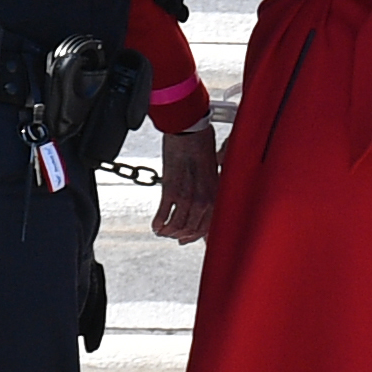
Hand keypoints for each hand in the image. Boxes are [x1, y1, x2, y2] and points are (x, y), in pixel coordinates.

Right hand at [151, 119, 217, 242]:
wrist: (188, 131)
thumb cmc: (202, 145)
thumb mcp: (212, 170)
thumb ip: (209, 187)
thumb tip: (203, 202)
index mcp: (216, 193)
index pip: (208, 225)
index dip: (196, 237)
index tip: (187, 240)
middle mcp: (204, 198)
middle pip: (192, 228)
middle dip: (181, 235)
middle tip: (173, 236)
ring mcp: (187, 196)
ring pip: (178, 225)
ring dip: (169, 231)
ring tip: (162, 231)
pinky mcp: (171, 189)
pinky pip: (164, 213)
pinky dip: (159, 222)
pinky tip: (155, 226)